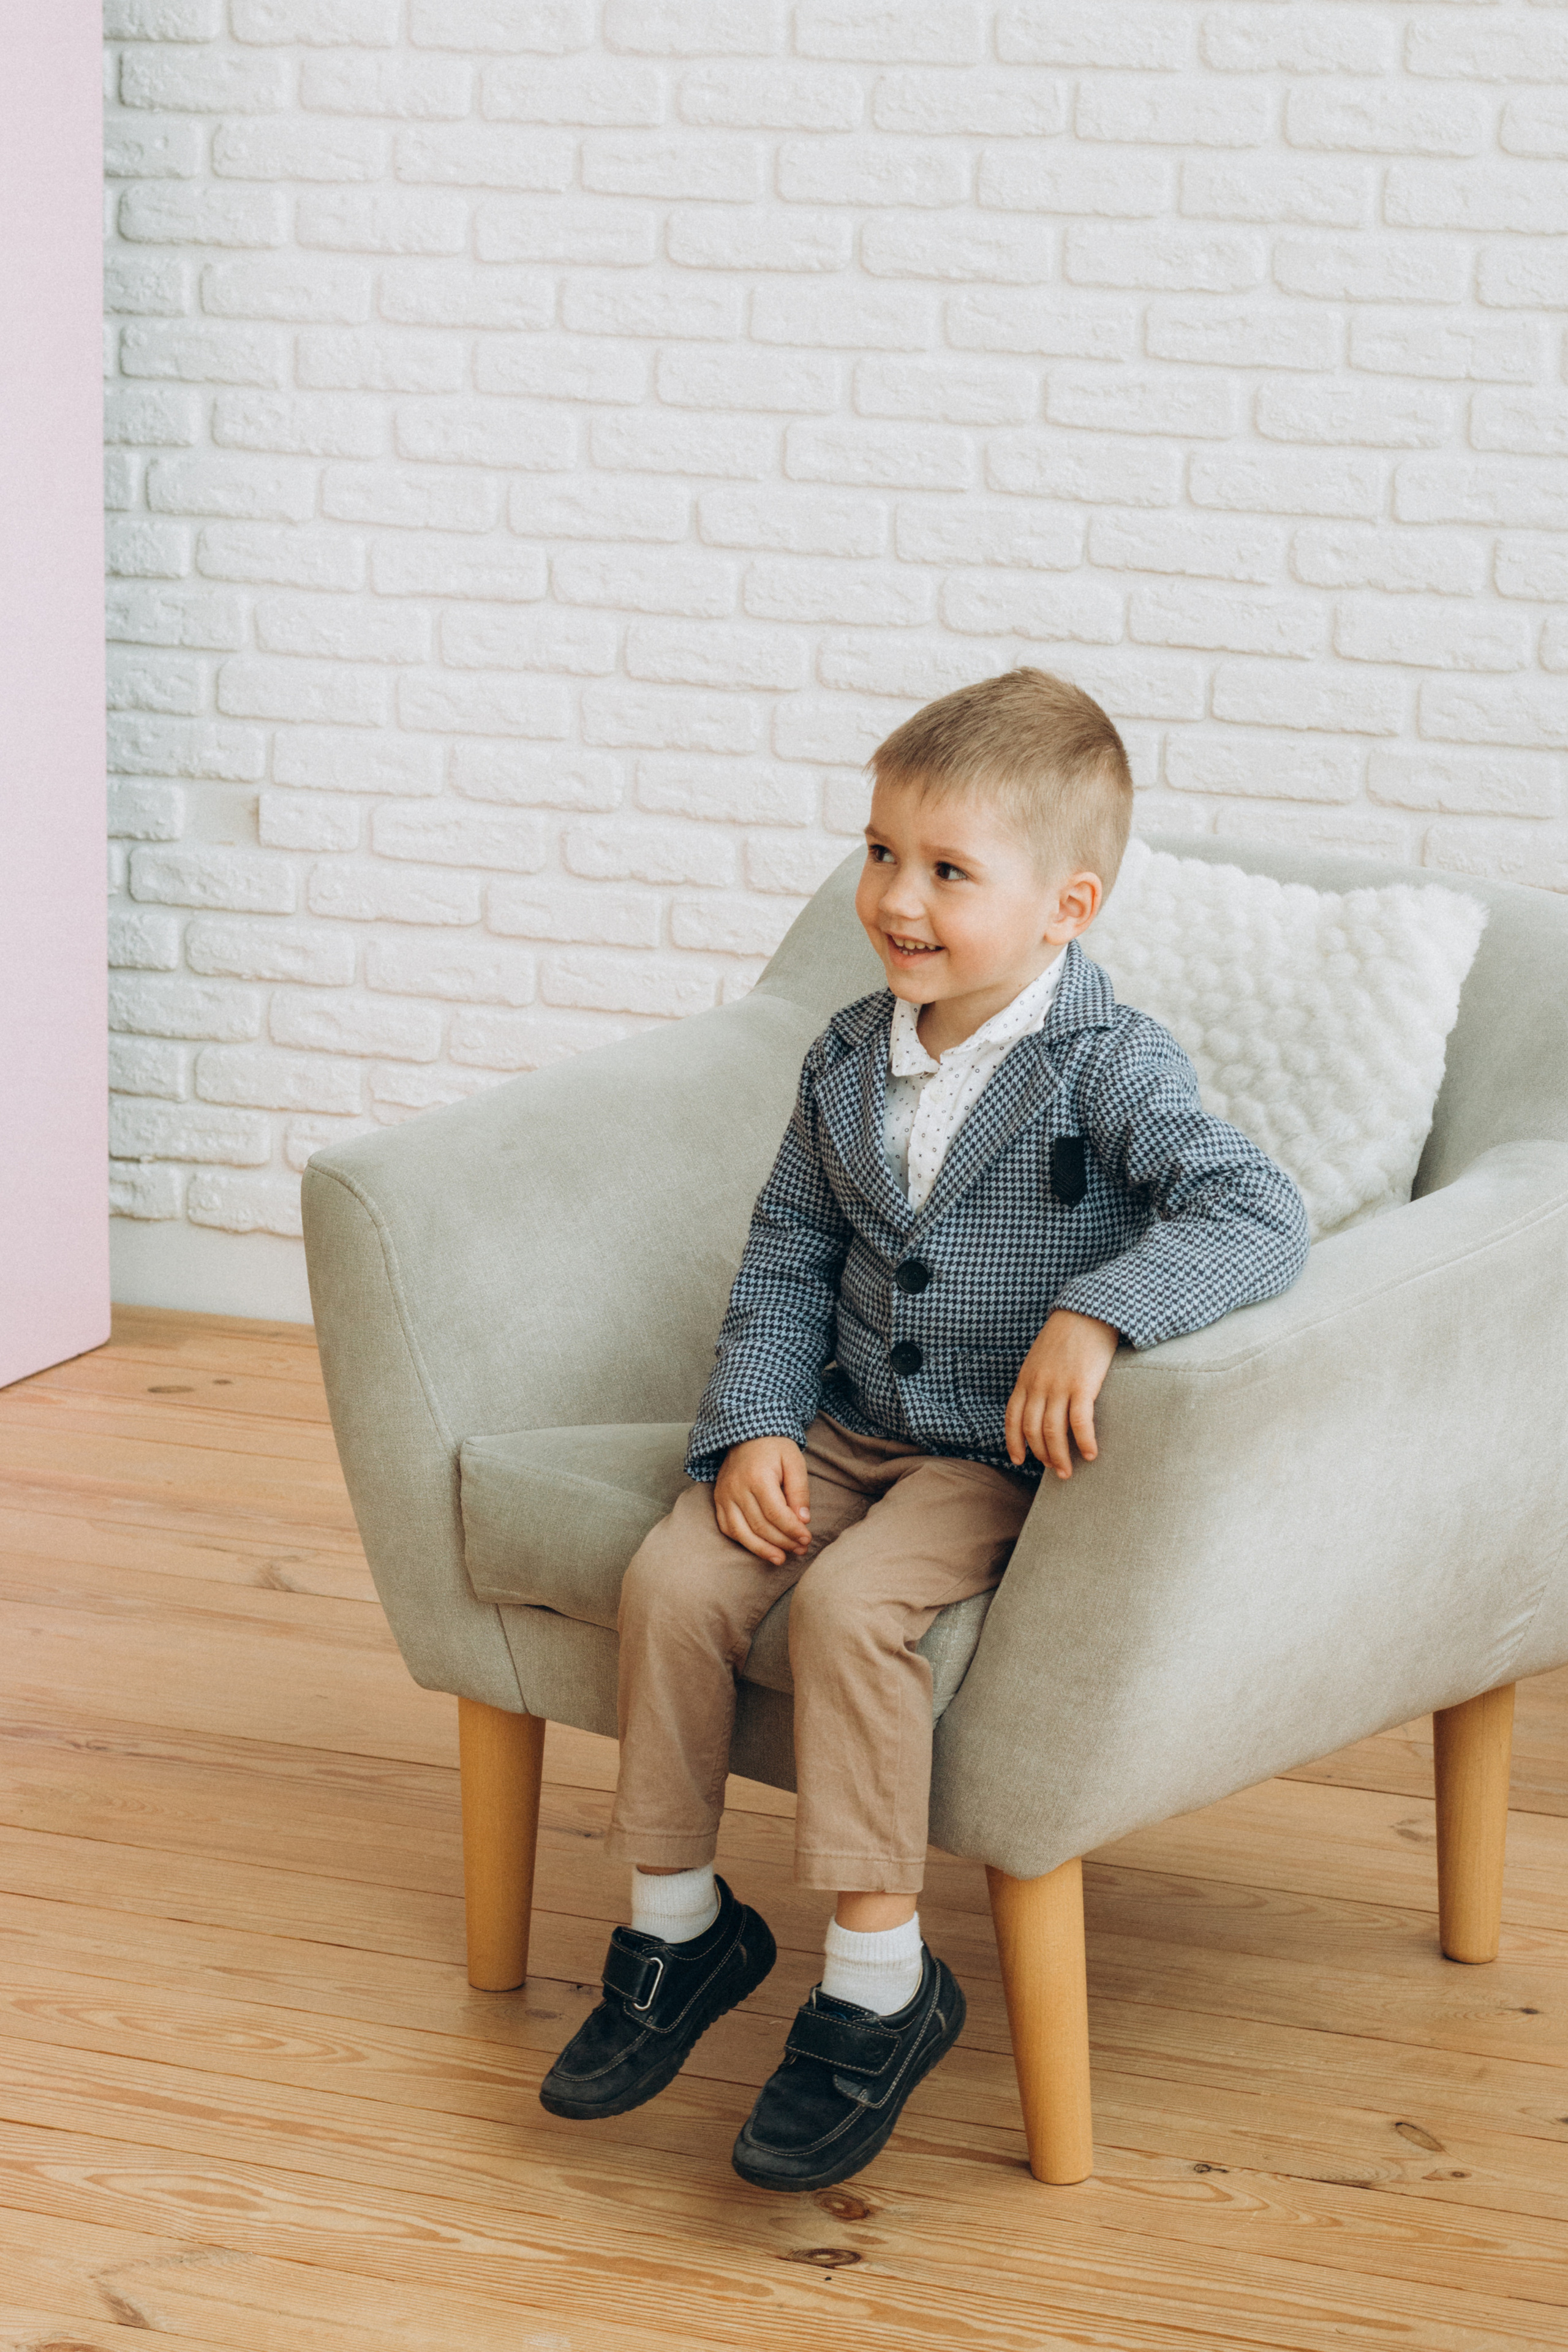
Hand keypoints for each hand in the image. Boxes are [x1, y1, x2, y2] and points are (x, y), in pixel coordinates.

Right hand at [714, 1436, 811, 1565]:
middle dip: (783, 1542)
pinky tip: (759, 1548)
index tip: (807, 1538)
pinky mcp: (718, 1500)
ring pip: (742, 1532)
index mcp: (757, 1477)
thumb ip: (799, 1491)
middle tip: (800, 1549)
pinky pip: (727, 1528)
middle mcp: (736, 1488)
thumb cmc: (775, 1447)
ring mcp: (724, 1495)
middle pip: (761, 1526)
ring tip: (781, 1559)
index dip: (792, 1531)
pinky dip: (743, 1542)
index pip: (776, 1514)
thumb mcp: (794, 1462)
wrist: (747, 1433)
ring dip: (763, 1550)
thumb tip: (803, 1521)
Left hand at [1005, 1310, 1118, 1479]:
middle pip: (1033, 1431)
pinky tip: (1092, 1453)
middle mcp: (1038, 1386)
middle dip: (1042, 1455)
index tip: (1019, 1460)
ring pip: (1053, 1432)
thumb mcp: (1040, 1358)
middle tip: (1055, 1470)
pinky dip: (1085, 1442)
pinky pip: (1080, 1423)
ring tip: (1068, 1471)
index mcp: (1026, 1379)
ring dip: (1060, 1456)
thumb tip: (1041, 1405)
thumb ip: (1037, 1381)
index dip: (1014, 1442)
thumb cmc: (1067, 1336)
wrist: (1087, 1312)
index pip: (1012, 1418)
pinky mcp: (1082, 1385)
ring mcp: (1058, 1386)